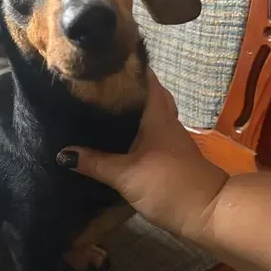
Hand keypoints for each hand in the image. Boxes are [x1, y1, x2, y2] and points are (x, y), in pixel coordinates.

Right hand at [57, 69, 228, 239]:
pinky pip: (150, 131)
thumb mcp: (126, 174)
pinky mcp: (169, 155)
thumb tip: (62, 153)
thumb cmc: (168, 184)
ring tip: (102, 104)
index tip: (106, 57)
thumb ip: (94, 162)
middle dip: (127, 85)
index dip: (129, 65)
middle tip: (99, 81)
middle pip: (149, 94)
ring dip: (131, 106)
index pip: (146, 79)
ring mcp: (170, 138)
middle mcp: (166, 121)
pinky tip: (117, 135)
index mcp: (157, 116)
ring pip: (150, 113)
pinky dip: (135, 127)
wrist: (208, 214)